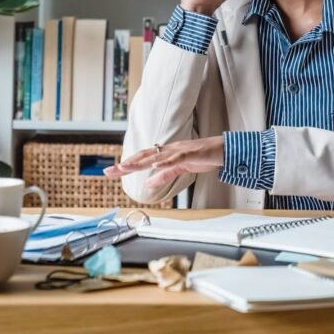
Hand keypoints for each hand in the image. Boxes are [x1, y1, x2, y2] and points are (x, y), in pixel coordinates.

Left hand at [103, 137, 224, 189]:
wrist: (224, 150)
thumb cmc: (203, 157)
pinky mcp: (191, 154)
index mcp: (167, 153)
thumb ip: (165, 175)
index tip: (111, 171)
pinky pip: (176, 158)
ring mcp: (179, 150)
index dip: (127, 164)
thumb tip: (148, 184)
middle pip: (144, 156)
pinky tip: (155, 165)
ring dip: (140, 162)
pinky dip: (165, 162)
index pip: (143, 158)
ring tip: (125, 168)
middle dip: (126, 164)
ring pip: (156, 156)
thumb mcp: (181, 169)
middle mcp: (170, 149)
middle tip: (109, 171)